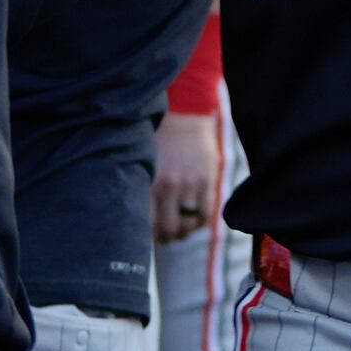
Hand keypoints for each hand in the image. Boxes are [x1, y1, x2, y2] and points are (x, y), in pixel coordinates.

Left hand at [152, 112, 219, 242]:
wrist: (185, 113)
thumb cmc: (160, 138)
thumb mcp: (145, 163)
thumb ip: (146, 190)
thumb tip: (143, 220)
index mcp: (150, 182)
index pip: (148, 224)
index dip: (149, 235)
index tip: (151, 234)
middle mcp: (170, 187)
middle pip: (169, 231)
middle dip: (167, 238)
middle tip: (167, 235)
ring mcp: (191, 185)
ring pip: (188, 226)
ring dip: (185, 231)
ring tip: (182, 225)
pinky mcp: (208, 181)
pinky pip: (206, 215)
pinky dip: (200, 222)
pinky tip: (195, 217)